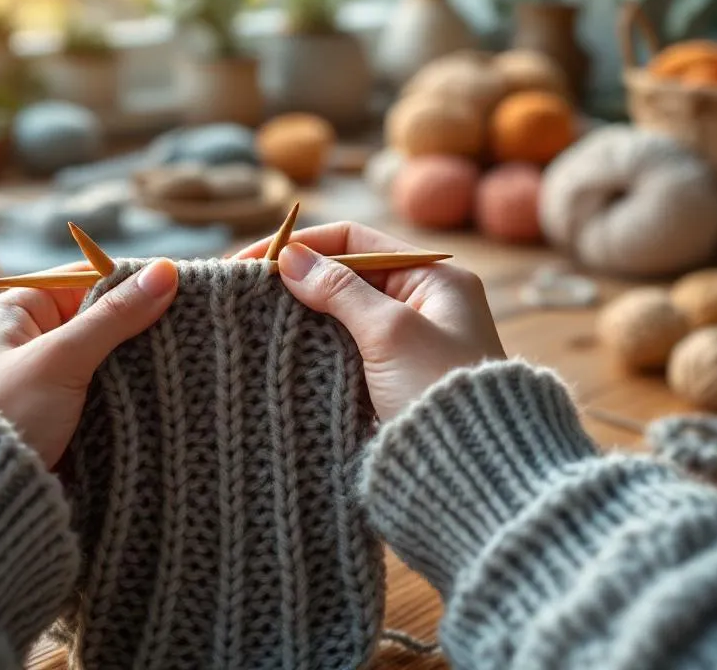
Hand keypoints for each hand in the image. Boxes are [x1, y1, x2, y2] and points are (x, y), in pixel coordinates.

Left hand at [0, 259, 177, 466]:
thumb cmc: (6, 414)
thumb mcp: (61, 359)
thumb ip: (114, 316)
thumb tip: (165, 272)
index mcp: (13, 309)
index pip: (84, 277)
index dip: (130, 282)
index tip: (179, 289)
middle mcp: (25, 337)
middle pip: (97, 315)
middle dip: (138, 322)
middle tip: (187, 325)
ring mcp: (41, 375)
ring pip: (102, 354)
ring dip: (135, 358)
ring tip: (183, 355)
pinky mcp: (55, 410)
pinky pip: (99, 386)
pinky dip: (125, 387)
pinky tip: (157, 388)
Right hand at [234, 222, 503, 420]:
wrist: (473, 474)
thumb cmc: (440, 391)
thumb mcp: (391, 332)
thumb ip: (339, 290)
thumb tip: (289, 258)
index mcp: (436, 279)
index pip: (356, 241)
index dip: (303, 246)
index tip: (253, 262)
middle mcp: (424, 305)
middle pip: (346, 275)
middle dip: (296, 281)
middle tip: (244, 291)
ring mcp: (408, 344)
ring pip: (341, 315)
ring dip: (301, 315)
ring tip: (253, 321)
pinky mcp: (392, 380)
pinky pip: (345, 350)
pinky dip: (314, 347)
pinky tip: (280, 352)